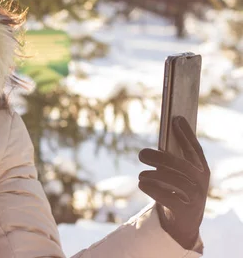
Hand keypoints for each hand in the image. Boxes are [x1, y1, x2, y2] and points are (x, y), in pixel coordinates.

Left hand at [138, 116, 209, 249]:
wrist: (183, 224)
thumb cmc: (177, 192)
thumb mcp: (177, 175)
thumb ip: (171, 160)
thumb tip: (154, 144)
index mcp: (202, 170)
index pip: (195, 149)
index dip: (186, 134)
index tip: (176, 118)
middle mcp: (202, 183)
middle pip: (183, 165)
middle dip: (161, 157)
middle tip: (141, 154)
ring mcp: (197, 198)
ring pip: (176, 181)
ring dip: (155, 175)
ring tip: (140, 175)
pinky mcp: (186, 212)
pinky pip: (169, 198)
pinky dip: (153, 189)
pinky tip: (142, 184)